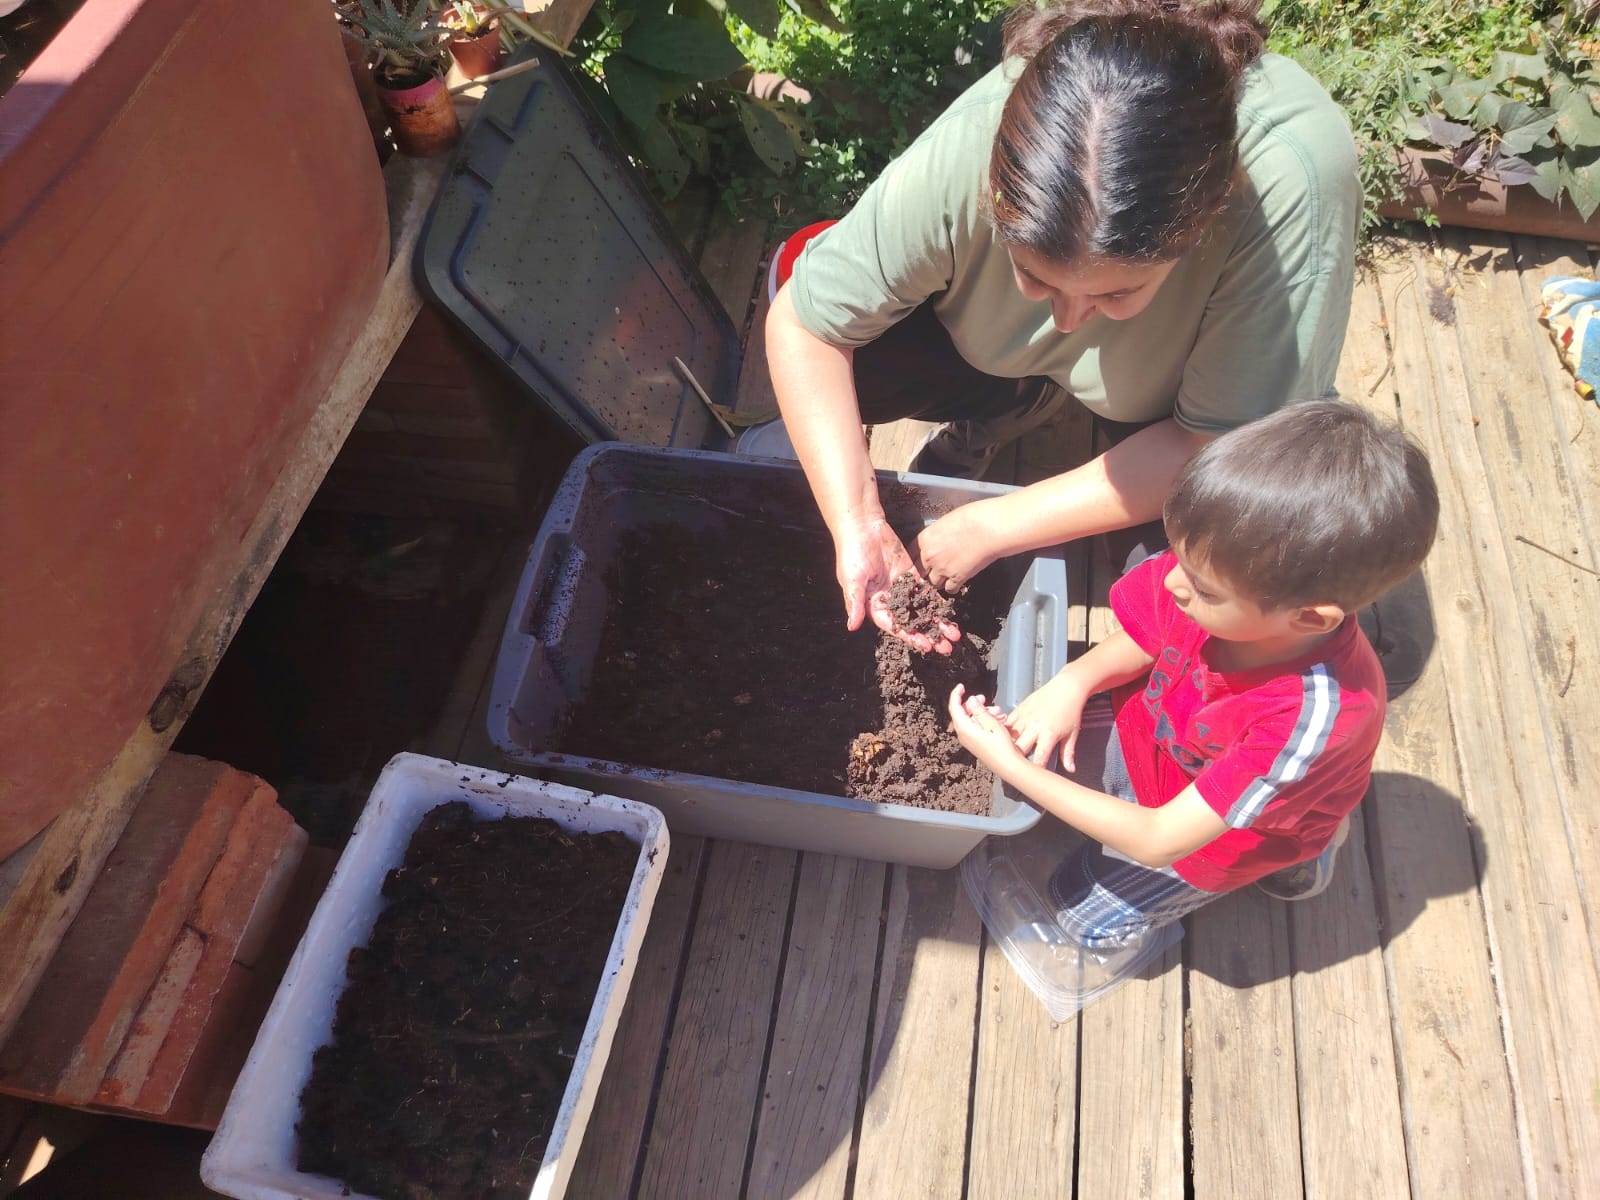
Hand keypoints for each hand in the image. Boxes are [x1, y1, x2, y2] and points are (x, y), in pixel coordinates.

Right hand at [837, 519, 959, 653]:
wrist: (863, 527)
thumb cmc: (852, 554)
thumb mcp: (851, 580)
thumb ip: (855, 604)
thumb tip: (852, 627)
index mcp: (873, 605)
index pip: (894, 626)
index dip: (910, 637)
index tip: (927, 646)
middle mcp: (888, 600)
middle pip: (912, 622)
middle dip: (929, 635)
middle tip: (946, 647)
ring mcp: (900, 588)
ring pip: (921, 609)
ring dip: (936, 622)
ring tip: (953, 635)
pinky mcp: (910, 574)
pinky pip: (925, 591)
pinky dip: (937, 602)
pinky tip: (950, 612)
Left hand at [913, 502, 1000, 593]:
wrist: (989, 529)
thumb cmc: (973, 518)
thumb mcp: (946, 522)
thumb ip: (936, 536)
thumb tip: (938, 543)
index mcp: (925, 539)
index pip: (911, 556)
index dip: (916, 562)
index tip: (919, 565)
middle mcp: (929, 555)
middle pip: (920, 572)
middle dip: (927, 572)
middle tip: (936, 570)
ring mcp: (942, 568)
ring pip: (933, 583)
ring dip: (939, 581)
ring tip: (948, 576)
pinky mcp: (957, 578)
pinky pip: (949, 589)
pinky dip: (953, 587)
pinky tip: (958, 581)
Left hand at [948, 684, 1025, 770]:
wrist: (1008, 766)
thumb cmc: (1001, 745)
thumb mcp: (991, 723)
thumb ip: (979, 710)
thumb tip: (970, 700)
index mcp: (964, 728)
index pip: (954, 707)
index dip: (956, 694)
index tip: (962, 686)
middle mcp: (963, 735)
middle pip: (963, 713)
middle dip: (975, 704)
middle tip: (985, 699)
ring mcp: (969, 740)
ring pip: (972, 719)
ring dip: (983, 712)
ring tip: (999, 712)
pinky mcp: (975, 744)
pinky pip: (976, 727)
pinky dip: (985, 721)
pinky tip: (999, 720)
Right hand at [1004, 671, 1089, 770]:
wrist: (1066, 687)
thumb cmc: (1071, 711)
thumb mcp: (1072, 733)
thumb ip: (1068, 753)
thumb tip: (1070, 770)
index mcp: (1048, 734)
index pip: (1039, 758)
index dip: (1034, 770)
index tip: (1031, 779)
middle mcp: (1034, 726)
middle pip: (1018, 749)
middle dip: (1016, 760)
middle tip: (1014, 769)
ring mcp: (1024, 717)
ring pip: (1008, 736)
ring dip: (1006, 746)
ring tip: (1002, 756)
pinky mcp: (1018, 709)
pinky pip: (1006, 723)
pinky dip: (1002, 732)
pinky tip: (999, 739)